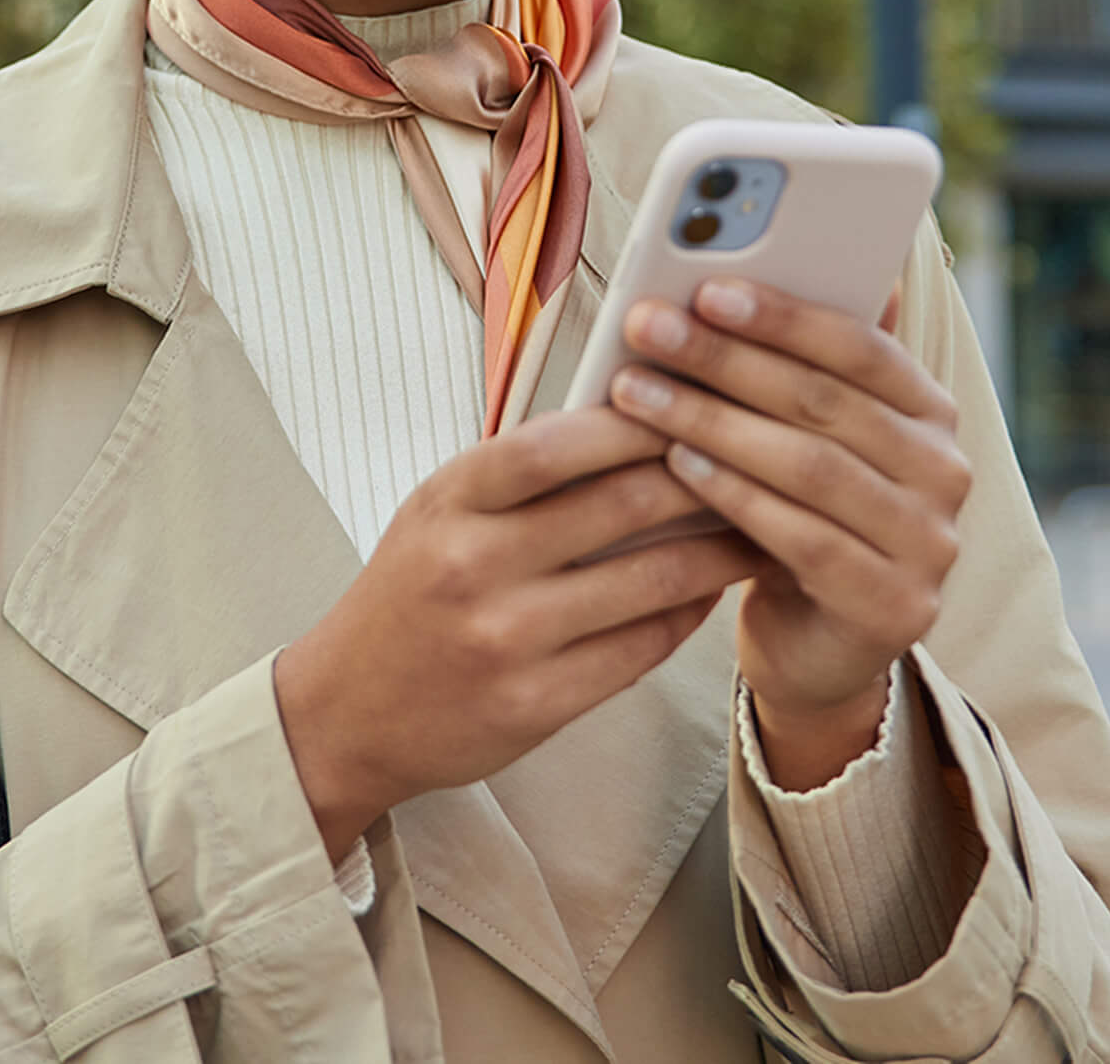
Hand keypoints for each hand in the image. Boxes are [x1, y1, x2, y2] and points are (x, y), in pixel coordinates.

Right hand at [274, 407, 766, 860]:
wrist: (347, 710)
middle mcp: (475, 565)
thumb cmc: (408, 592)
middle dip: (702, 475)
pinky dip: (687, 614)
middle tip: (759, 456)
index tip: (693, 399)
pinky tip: (711, 591)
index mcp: (450, 499)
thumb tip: (632, 423)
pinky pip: (640, 648)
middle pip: (620, 505)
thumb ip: (521, 474)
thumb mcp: (440, 510)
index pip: (556, 443)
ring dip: (717, 550)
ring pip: (648, 580)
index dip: (634, 419)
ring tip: (762, 524)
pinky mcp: (537, 704)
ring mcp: (508, 639)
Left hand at [609, 278, 971, 789]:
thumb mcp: (801, 435)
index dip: (782, 314)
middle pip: (822, 401)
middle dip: (724, 358)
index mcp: (930, 411)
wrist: (814, 648)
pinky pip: (802, 537)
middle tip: (644, 328)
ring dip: (712, 421)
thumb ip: (792, 362)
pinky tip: (674, 465)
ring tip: (637, 391)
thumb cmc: (793, 511)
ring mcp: (929, 544)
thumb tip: (746, 262)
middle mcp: (945, 472)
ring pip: (809, 466)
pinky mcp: (894, 607)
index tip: (705, 287)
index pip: (861, 345)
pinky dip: (733, 494)